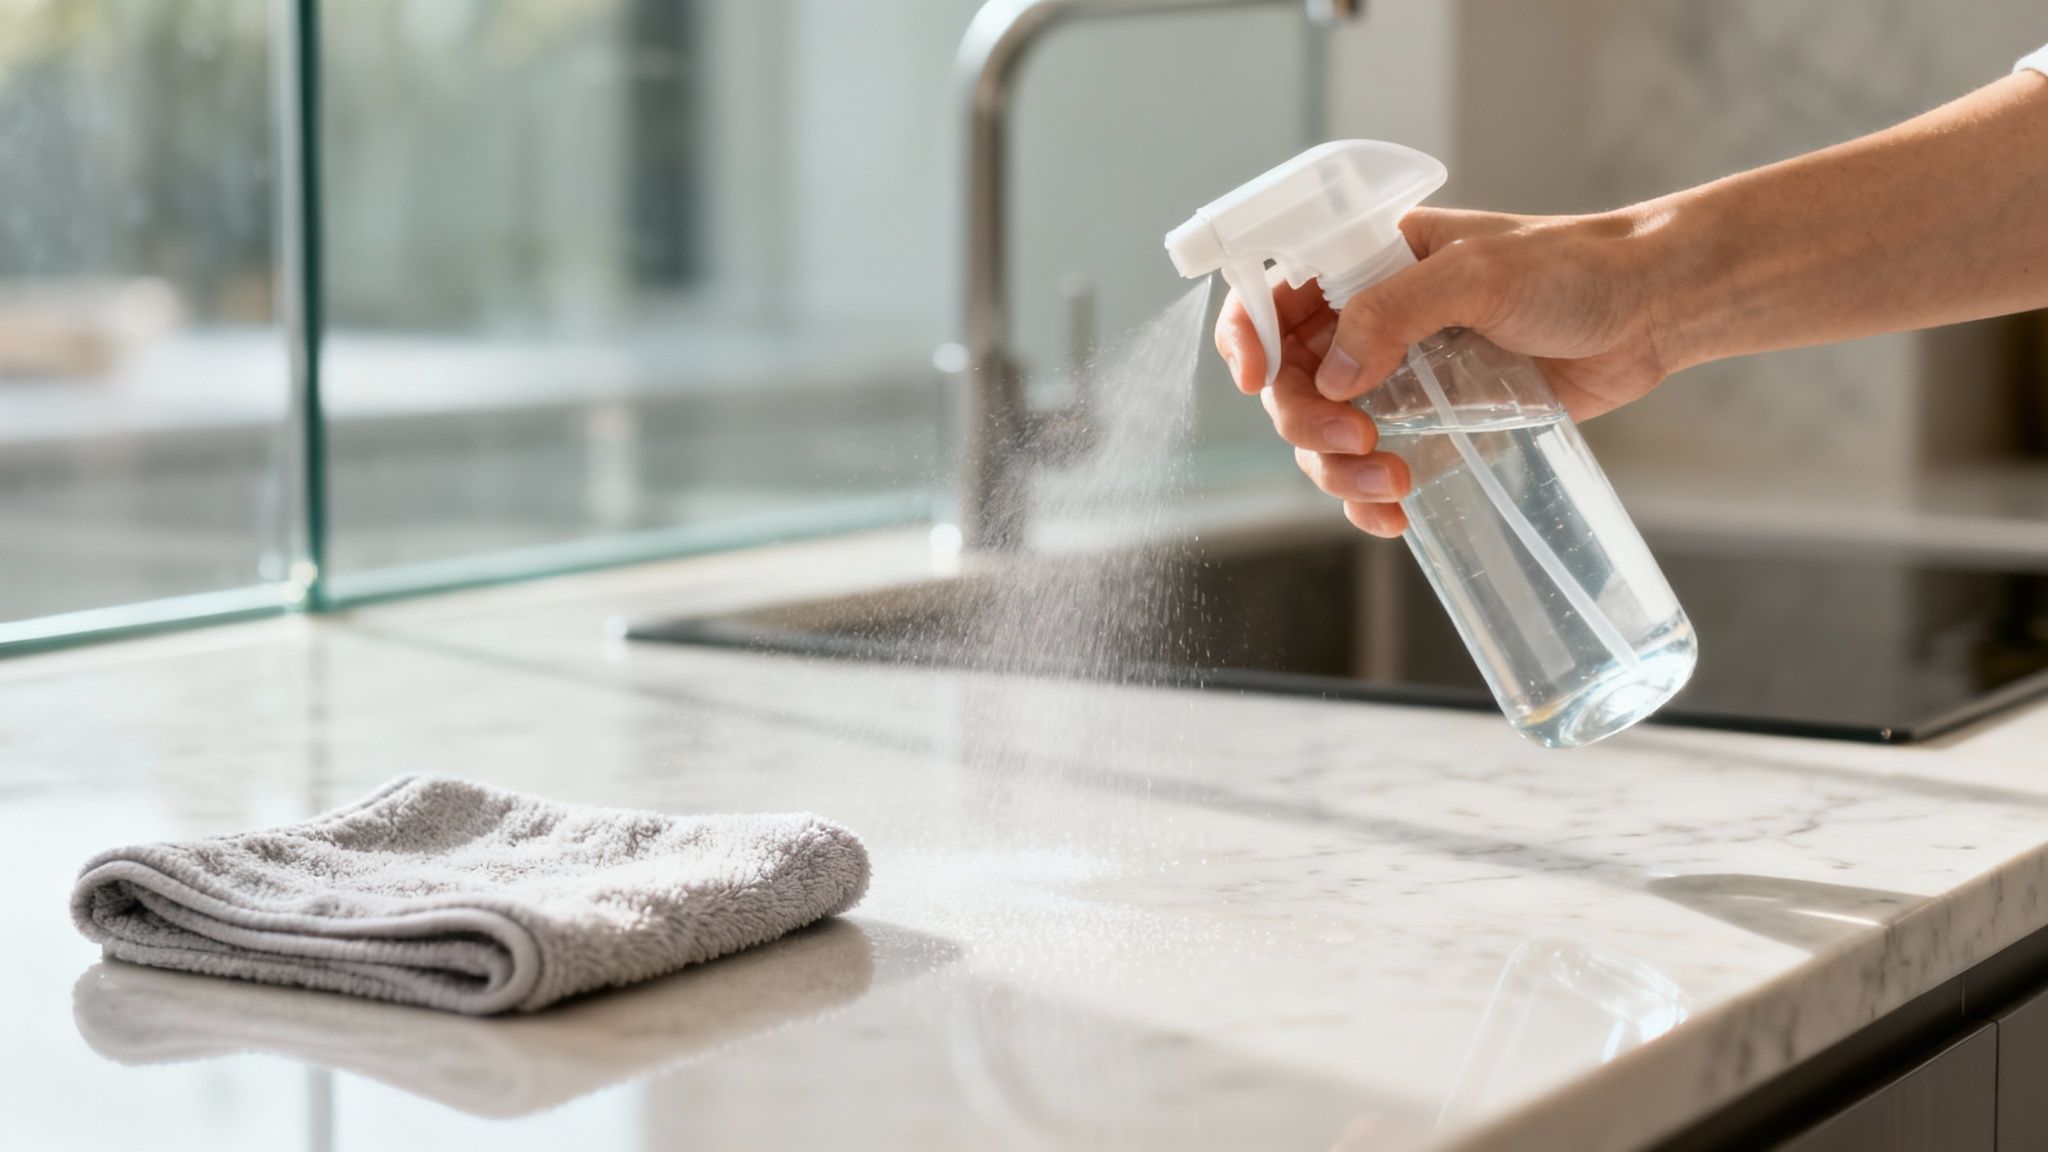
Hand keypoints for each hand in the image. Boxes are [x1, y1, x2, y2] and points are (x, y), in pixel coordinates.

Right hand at [1214, 206, 1673, 536]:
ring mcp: (1400, 374)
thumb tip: (1334, 375)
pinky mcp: (1435, 421)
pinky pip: (1372, 467)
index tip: (1252, 379)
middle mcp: (1372, 318)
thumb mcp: (1479, 275)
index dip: (1247, 335)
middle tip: (1357, 443)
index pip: (1275, 294)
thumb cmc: (1573, 268)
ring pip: (1325, 435)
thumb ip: (1396, 313)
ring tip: (1390, 484)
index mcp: (1368, 261)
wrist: (1652, 309)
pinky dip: (1368, 498)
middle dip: (1308, 423)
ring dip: (1336, 471)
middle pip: (1293, 381)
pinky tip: (1394, 514)